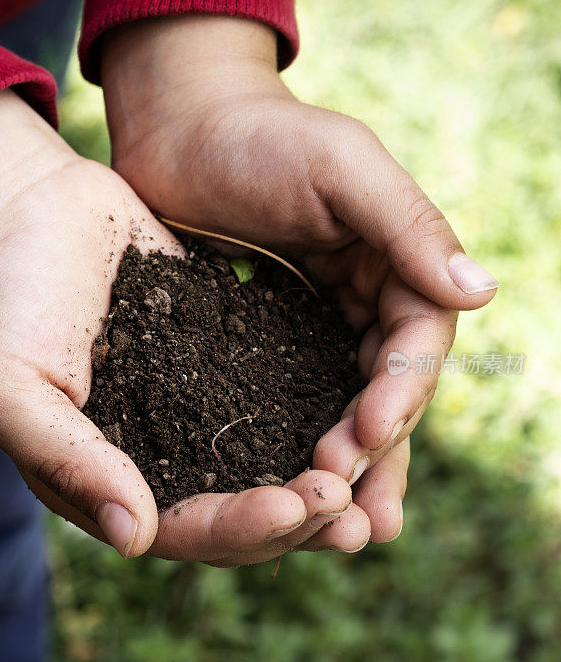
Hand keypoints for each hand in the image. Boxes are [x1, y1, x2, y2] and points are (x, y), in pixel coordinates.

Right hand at [0, 90, 362, 564]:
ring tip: (373, 467)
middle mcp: (163, 454)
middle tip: (357, 511)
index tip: (301, 505)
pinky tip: (363, 402)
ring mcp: (197, 407)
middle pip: (245, 507)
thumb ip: (70, 463)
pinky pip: (281, 392)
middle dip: (302, 515)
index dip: (249, 527)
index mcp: (113, 478)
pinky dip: (320, 405)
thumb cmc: (1, 297)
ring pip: (274, 457)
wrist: (27, 210)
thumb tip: (137, 538)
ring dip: (323, 470)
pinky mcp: (224, 358)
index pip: (192, 529)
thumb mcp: (11, 387)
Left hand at [102, 16, 497, 545]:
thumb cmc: (260, 137)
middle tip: (357, 519)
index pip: (415, 342)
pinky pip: (287, 403)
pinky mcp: (265, 344)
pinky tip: (285, 491)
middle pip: (384, 390)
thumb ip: (407, 227)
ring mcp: (314, 328)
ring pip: (341, 408)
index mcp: (395, 264)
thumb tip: (482, 293)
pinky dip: (292, 445)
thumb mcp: (341, 167)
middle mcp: (364, 303)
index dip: (398, 393)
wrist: (180, 131)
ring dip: (345, 469)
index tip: (366, 435)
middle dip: (375, 453)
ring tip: (337, 530)